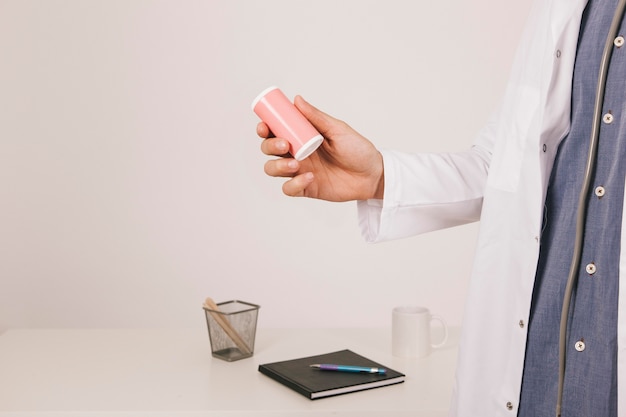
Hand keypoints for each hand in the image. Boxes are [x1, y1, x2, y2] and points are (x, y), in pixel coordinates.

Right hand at [258, 96, 383, 201]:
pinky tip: (310, 177)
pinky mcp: (306, 188)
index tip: (265, 126)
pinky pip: (288, 189)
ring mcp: (299, 171)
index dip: (265, 128)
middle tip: (285, 145)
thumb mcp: (337, 129)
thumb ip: (316, 117)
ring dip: (277, 166)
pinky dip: (294, 184)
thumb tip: (296, 100)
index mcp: (301, 136)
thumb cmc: (357, 149)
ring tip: (296, 163)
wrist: (372, 174)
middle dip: (270, 146)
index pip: (275, 131)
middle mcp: (296, 153)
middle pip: (268, 150)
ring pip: (272, 169)